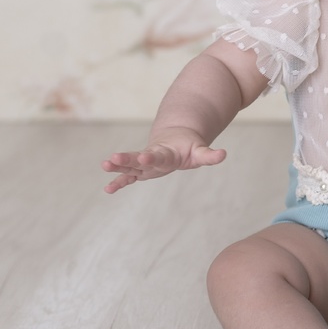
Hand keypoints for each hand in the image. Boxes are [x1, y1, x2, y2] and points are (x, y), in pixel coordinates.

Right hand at [101, 129, 226, 193]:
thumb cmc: (190, 147)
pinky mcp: (142, 171)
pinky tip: (108, 190)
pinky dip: (119, 182)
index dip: (151, 158)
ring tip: (104, 166)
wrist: (176, 138)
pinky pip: (129, 177)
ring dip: (117, 168)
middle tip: (112, 158)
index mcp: (166, 153)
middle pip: (138, 159)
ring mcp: (145, 164)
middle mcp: (152, 157)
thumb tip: (223, 154)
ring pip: (129, 166)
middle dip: (126, 160)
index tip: (143, 157)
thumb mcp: (200, 152)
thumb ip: (209, 155)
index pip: (157, 156)